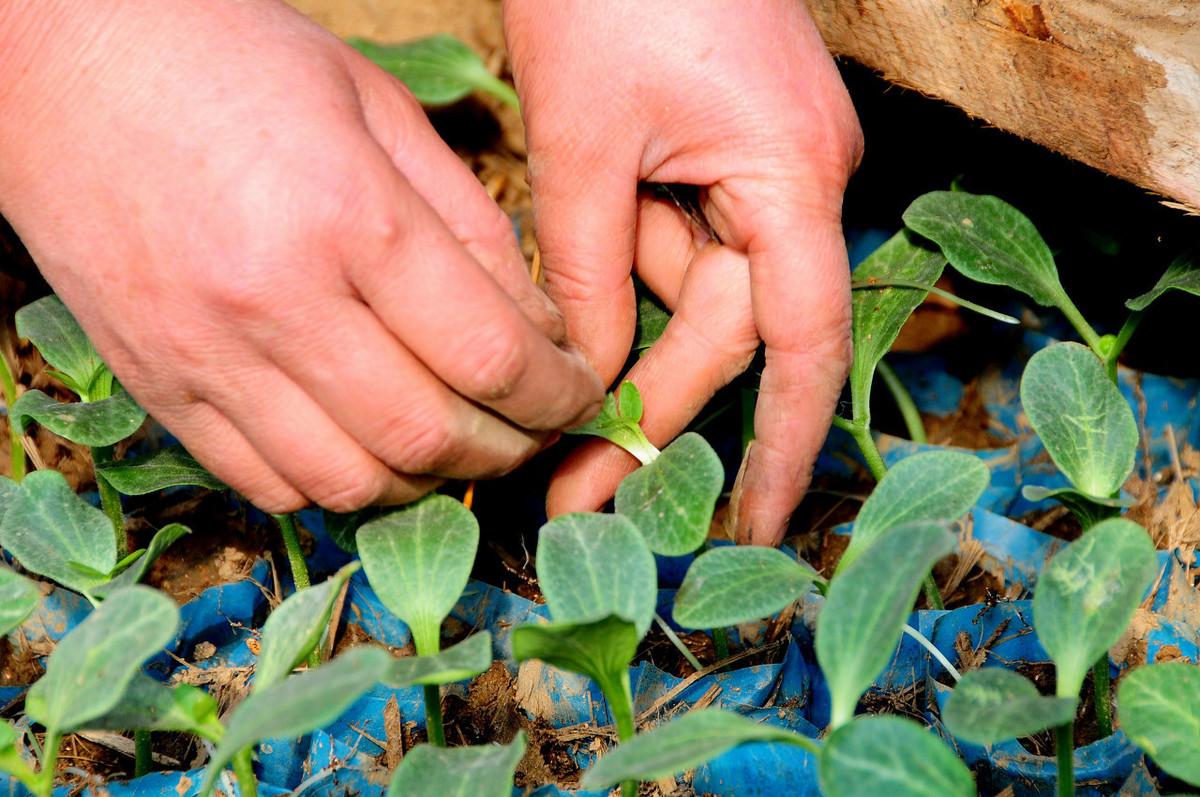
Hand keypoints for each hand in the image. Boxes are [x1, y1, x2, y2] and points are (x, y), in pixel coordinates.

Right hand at [0, 0, 602, 512]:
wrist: (61, 62)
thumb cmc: (234, 61)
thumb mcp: (380, 108)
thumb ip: (470, 225)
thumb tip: (539, 329)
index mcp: (349, 217)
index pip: (489, 356)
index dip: (557, 396)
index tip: (581, 398)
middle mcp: (276, 303)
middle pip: (429, 435)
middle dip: (509, 449)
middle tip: (537, 430)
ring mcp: (207, 356)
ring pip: (351, 482)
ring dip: (429, 481)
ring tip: (462, 445)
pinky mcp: (158, 386)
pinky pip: (267, 484)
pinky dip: (340, 487)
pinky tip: (372, 449)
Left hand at [504, 1, 862, 544]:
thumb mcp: (582, 141)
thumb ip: (588, 270)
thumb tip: (586, 381)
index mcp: (791, 174)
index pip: (802, 340)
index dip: (780, 443)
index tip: (750, 524)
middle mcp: (796, 177)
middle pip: (728, 326)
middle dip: (652, 409)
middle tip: (576, 494)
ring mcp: (761, 161)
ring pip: (693, 286)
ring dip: (625, 342)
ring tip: (551, 424)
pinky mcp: (720, 147)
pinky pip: (677, 235)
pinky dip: (625, 274)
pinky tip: (566, 319)